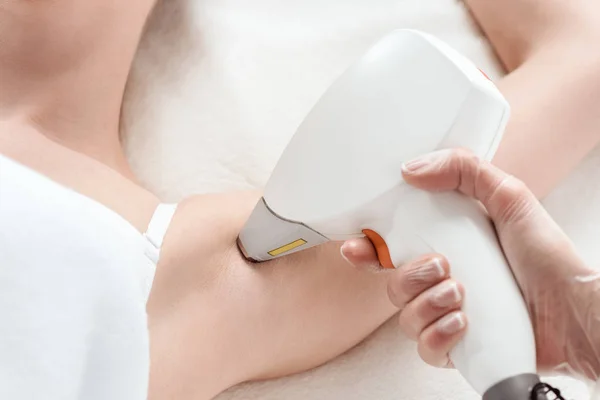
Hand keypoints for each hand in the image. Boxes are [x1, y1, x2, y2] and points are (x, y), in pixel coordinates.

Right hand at [341, 149, 599, 379]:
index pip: (390, 251)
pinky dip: (439, 336)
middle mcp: (439, 283)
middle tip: (440, 266)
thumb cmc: (544, 254)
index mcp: (443, 248)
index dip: (366, 251)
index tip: (356, 248)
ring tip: (461, 294)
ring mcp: (446, 316)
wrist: (574, 306)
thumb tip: (412, 168)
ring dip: (428, 304)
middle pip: (392, 285)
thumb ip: (464, 170)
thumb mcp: (509, 197)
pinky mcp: (457, 347)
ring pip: (405, 317)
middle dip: (406, 277)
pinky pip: (426, 348)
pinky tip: (463, 322)